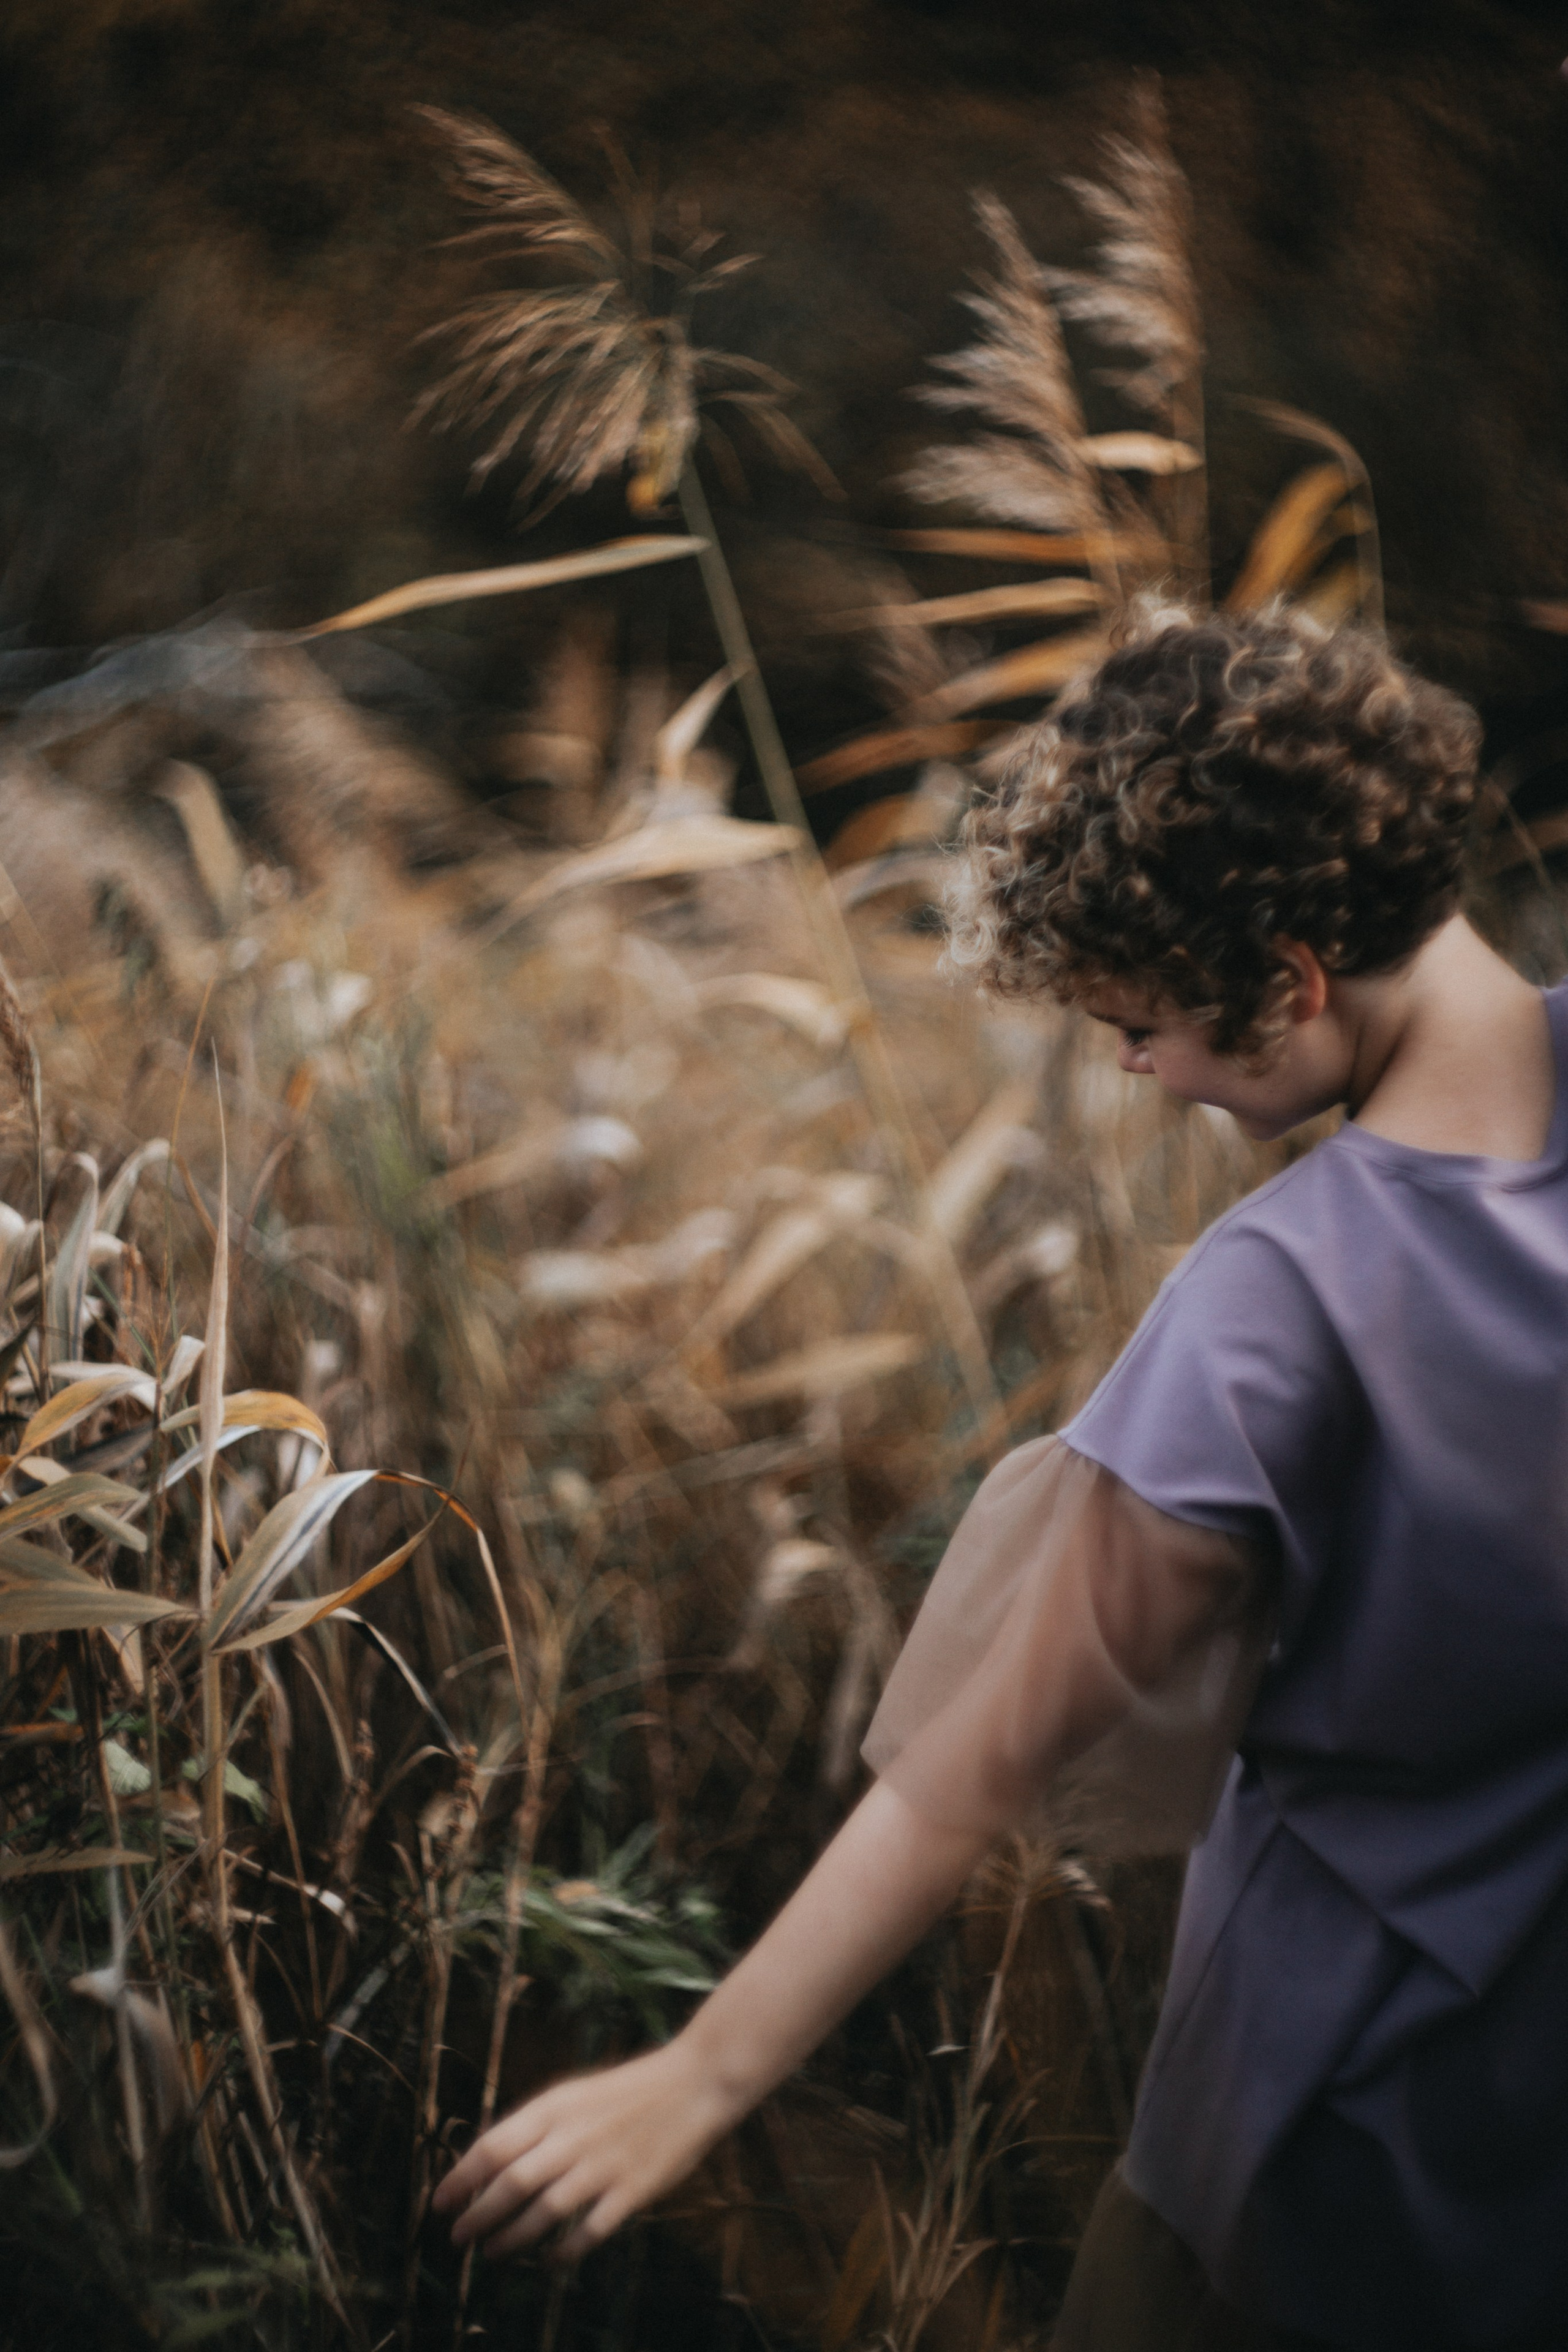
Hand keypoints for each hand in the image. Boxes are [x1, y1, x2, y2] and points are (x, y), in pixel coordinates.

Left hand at [432, 2037, 739, 2261]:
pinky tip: (550, 2261)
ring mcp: (603, 2165)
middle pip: (511, 2184)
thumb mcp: (574, 2094)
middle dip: (477, 2216)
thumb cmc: (627, 2091)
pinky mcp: (632, 2190)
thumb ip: (537, 2125)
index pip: (493, 2146)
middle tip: (457, 2238)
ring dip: (512, 2238)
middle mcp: (573, 2136)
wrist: (693, 2082)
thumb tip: (491, 2162)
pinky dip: (565, 2251)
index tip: (438, 2203)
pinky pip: (590, 2230)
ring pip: (544, 2211)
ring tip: (491, 2254)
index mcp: (555, 2107)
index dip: (461, 2178)